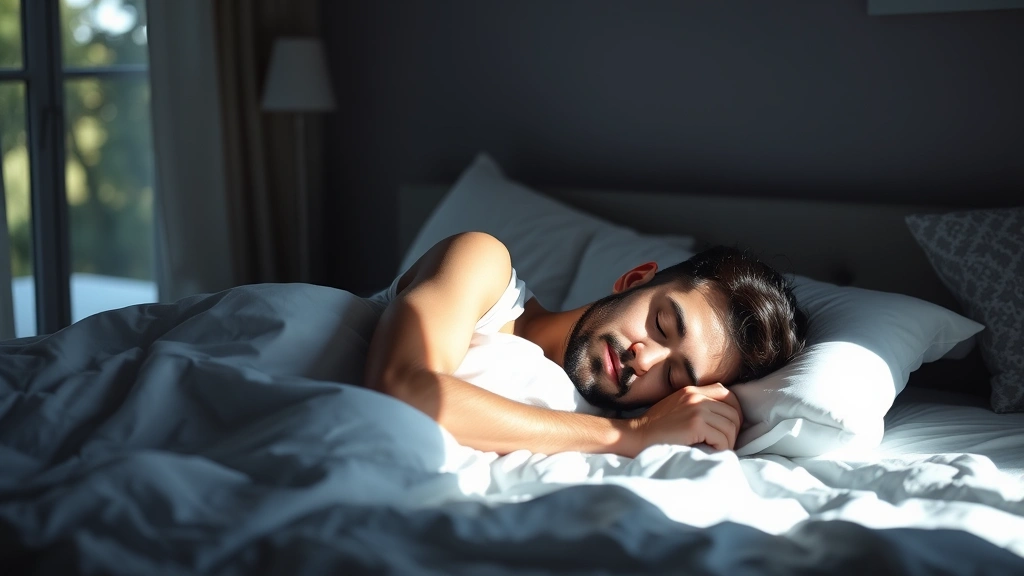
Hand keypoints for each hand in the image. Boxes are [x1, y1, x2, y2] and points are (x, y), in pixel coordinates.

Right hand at [629, 383, 743, 452]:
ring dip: (727, 442)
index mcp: (692, 390)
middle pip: (734, 412)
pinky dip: (720, 449)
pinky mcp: (695, 424)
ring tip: (715, 450)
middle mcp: (696, 396)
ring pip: (730, 427)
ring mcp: (696, 409)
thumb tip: (722, 420)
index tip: (727, 429)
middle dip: (733, 431)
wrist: (635, 436)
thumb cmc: (655, 429)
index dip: (734, 413)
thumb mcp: (677, 408)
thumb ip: (697, 407)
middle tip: (723, 444)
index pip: (728, 395)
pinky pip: (722, 439)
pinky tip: (708, 451)